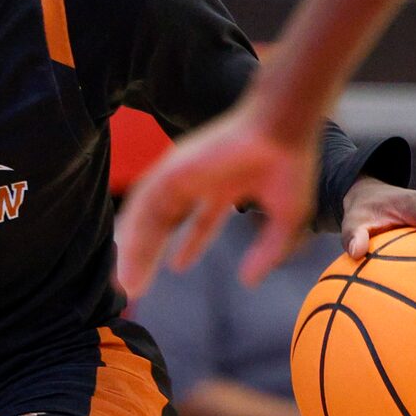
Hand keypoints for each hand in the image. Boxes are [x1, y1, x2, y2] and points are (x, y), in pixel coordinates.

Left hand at [115, 98, 317, 297]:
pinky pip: (144, 201)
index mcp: (226, 186)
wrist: (281, 130)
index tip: (175, 267)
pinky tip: (125, 249)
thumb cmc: (290, 167)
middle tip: (137, 284)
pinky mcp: (172, 169)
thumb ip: (268, 252)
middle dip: (152, 253)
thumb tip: (248, 281)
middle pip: (167, 222)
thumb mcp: (286, 219)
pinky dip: (132, 225)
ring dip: (136, 247)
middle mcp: (200, 180)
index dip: (190, 246)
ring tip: (126, 280)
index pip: (201, 221)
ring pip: (150, 215)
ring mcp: (183, 173)